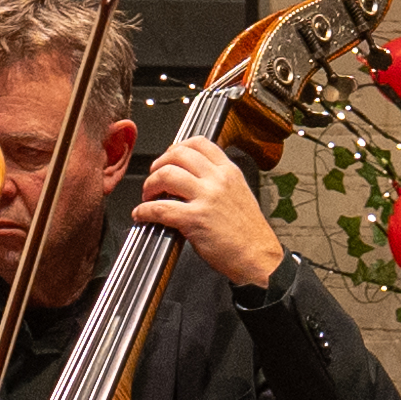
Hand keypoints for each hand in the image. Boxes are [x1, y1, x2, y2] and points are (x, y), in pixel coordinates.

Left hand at [136, 133, 282, 286]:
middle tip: (154, 179)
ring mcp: (206, 198)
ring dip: (150, 185)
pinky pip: (160, 208)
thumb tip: (192, 178)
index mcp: (229, 172)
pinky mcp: (195, 219)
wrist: (258, 257)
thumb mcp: (239, 194)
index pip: (199, 143)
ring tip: (148, 197)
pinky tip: (142, 215)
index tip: (168, 157)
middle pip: (178, 155)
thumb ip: (218, 182)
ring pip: (166, 175)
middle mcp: (218, 180)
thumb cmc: (249, 232)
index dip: (176, 147)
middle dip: (158, 165)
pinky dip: (144, 210)